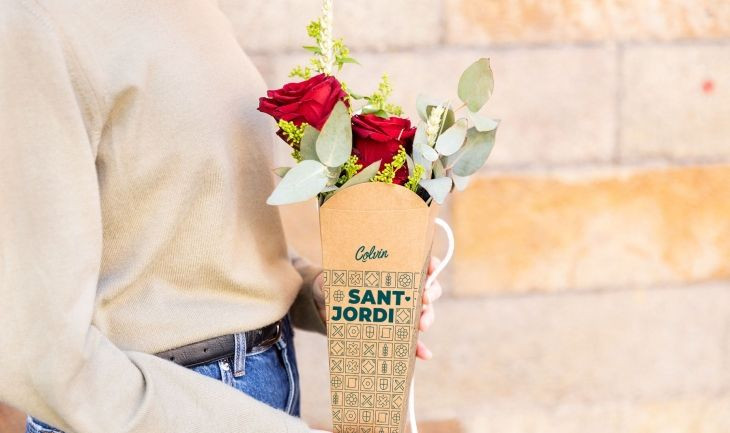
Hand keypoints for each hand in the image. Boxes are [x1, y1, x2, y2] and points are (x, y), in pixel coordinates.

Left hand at [312, 255, 442, 360]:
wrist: (325, 307)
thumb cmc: (333, 285)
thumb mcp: (331, 279)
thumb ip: (331, 281)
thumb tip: (328, 287)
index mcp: (391, 271)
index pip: (418, 263)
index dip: (430, 264)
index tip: (431, 268)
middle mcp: (401, 290)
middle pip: (427, 289)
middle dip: (431, 293)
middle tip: (424, 298)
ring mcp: (400, 312)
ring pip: (423, 314)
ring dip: (427, 319)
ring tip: (421, 326)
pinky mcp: (394, 333)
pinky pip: (411, 342)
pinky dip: (419, 348)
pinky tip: (424, 354)